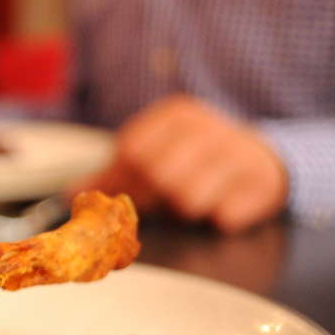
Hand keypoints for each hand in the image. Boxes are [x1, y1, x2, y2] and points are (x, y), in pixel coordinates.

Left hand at [79, 95, 287, 231]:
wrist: (264, 157)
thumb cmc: (197, 158)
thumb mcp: (159, 152)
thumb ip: (116, 172)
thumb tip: (71, 194)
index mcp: (176, 114)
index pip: (132, 150)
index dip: (120, 180)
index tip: (121, 198)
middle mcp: (207, 126)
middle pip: (157, 175)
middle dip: (150, 200)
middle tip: (158, 207)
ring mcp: (237, 152)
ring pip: (188, 199)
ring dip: (184, 212)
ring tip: (194, 202)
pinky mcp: (262, 182)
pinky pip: (224, 216)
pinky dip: (218, 219)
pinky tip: (224, 205)